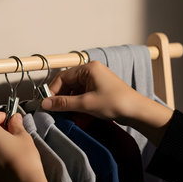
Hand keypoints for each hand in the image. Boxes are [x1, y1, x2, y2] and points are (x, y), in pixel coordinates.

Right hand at [41, 61, 173, 144]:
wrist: (137, 111)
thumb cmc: (116, 103)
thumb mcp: (85, 104)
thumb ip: (63, 103)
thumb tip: (45, 103)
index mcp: (88, 68)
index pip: (62, 77)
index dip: (53, 91)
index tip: (47, 103)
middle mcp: (91, 71)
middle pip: (68, 82)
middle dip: (61, 97)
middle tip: (54, 109)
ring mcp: (96, 79)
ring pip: (74, 89)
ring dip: (69, 101)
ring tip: (66, 113)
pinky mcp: (99, 88)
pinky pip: (82, 93)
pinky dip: (77, 103)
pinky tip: (76, 112)